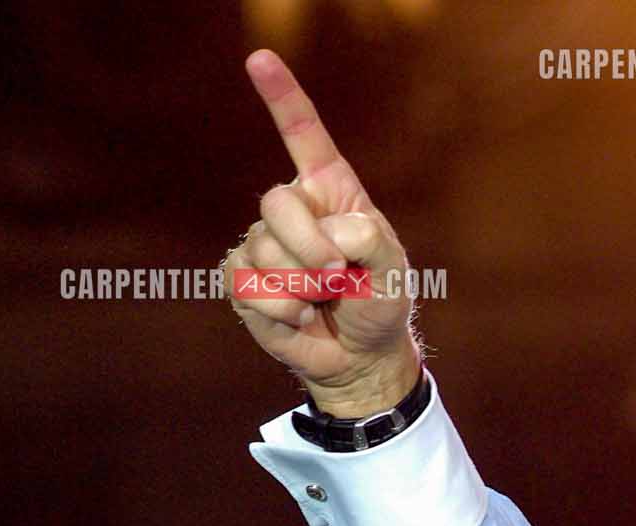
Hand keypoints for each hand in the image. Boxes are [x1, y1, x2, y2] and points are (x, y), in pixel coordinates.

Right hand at [222, 49, 421, 413]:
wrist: (360, 355)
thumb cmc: (378, 302)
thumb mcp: (392, 268)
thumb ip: (367, 238)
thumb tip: (326, 237)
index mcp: (329, 189)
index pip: (303, 132)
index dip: (281, 96)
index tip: (258, 58)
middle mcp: (292, 209)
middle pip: (276, 204)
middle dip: (310, 249)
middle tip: (336, 277)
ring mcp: (262, 243)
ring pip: (263, 252)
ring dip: (302, 288)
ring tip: (322, 300)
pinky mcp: (243, 280)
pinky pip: (248, 286)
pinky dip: (282, 311)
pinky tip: (299, 317)